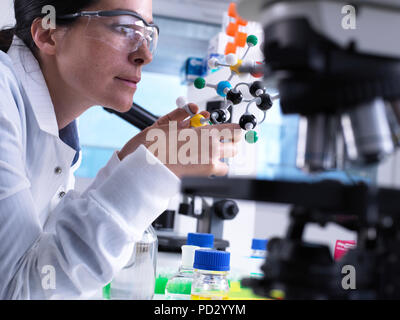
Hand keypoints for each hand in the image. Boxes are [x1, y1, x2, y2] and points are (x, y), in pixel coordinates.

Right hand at [118, 104, 242, 177]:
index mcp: (205, 132)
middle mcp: (212, 147)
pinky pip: (221, 169)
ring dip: (225, 152)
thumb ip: (182, 116)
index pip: (234, 129)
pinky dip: (217, 166)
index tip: (237, 128)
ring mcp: (211, 162)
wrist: (145, 168)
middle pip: (236, 142)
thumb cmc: (153, 147)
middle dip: (232, 139)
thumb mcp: (165, 124)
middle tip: (225, 139)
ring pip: (230, 155)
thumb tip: (196, 112)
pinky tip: (207, 163)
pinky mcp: (206, 173)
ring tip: (214, 151)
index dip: (236, 129)